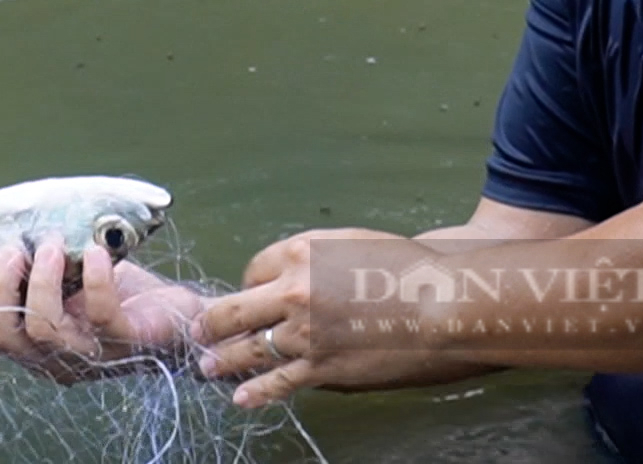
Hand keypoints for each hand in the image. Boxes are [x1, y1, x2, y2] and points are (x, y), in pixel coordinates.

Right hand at [0, 232, 204, 383]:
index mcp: (33, 344)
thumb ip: (38, 267)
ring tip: (51, 244)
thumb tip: (7, 233)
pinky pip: (100, 315)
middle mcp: (53, 357)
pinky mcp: (125, 343)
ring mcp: (89, 355)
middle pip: (4, 335)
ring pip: (44, 329)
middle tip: (14, 249)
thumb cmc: (121, 295)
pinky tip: (96, 252)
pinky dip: (95, 278)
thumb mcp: (70, 278)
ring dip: (42, 279)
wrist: (180, 318)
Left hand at [193, 228, 448, 407]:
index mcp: (299, 252)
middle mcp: (293, 291)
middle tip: (198, 331)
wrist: (445, 304)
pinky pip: (279, 381)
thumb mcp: (350, 245)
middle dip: (211, 323)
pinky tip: (240, 397)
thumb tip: (288, 283)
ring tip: (208, 365)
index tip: (250, 297)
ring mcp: (305, 332)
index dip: (248, 286)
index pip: (251, 270)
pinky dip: (256, 391)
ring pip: (250, 348)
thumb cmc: (405, 270)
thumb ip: (312, 261)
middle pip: (234, 309)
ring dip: (225, 359)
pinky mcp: (322, 366)